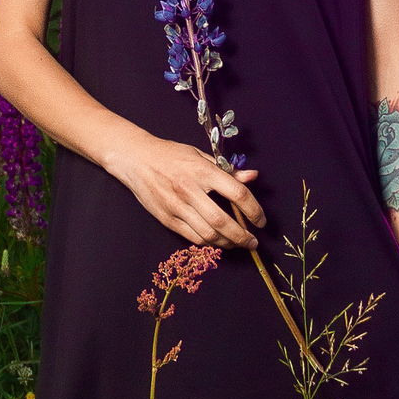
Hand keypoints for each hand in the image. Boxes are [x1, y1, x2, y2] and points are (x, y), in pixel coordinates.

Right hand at [100, 132, 263, 246]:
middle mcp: (190, 190)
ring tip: (236, 243)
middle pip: (222, 221)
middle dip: (242, 236)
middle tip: (253, 242)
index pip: (237, 193)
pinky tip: (217, 241)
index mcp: (203, 171)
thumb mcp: (201, 156)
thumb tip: (253, 176)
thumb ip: (228, 170)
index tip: (261, 221)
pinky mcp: (167, 219)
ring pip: (208, 234)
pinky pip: (192, 237)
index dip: (254, 210)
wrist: (136, 159)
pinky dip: (208, 243)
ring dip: (227, 243)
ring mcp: (177, 207)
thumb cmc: (171, 155)